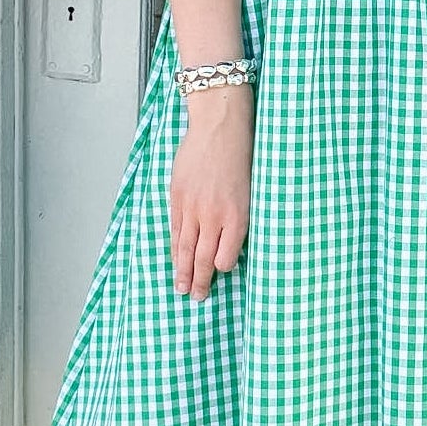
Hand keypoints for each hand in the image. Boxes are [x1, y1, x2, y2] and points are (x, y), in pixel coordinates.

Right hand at [169, 89, 253, 300]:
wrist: (220, 127)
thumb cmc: (241, 154)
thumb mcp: (251, 190)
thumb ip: (239, 216)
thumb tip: (230, 238)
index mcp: (237, 216)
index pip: (226, 257)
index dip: (222, 268)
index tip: (221, 272)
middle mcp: (214, 217)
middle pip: (203, 258)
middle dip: (199, 281)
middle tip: (196, 298)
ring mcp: (193, 208)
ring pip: (185, 247)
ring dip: (183, 270)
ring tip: (181, 288)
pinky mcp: (177, 197)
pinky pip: (175, 229)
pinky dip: (174, 246)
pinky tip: (175, 257)